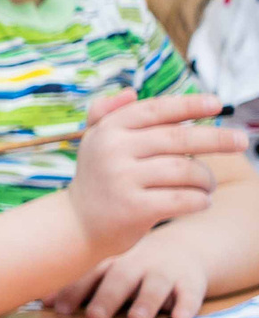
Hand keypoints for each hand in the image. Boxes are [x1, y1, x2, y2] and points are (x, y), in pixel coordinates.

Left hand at [47, 232, 213, 317]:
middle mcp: (136, 264)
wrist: (185, 247)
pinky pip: (191, 293)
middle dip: (106, 298)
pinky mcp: (192, 281)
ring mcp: (165, 271)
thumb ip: (79, 283)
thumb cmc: (133, 265)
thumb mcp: (108, 267)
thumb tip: (40, 302)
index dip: (71, 291)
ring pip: (155, 284)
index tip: (55, 308)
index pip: (88, 274)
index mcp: (111, 262)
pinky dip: (187, 305)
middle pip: (120, 278)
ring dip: (145, 301)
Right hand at [67, 90, 240, 257]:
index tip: (217, 104)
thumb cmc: (97, 179)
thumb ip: (107, 113)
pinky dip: (200, 200)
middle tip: (242, 140)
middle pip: (178, 138)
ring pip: (185, 170)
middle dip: (216, 138)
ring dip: (206, 179)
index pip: (156, 110)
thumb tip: (130, 92)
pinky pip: (183, 199)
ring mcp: (122, 179)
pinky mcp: (133, 208)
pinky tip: (201, 202)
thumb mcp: (93, 142)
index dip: (189, 104)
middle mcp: (112, 150)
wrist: (76, 225)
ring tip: (207, 185)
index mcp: (108, 129)